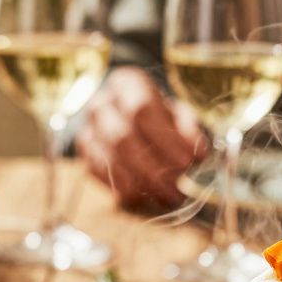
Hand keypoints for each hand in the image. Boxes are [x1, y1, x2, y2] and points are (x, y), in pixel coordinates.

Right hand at [76, 66, 206, 207]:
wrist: (126, 113)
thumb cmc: (158, 114)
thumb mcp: (178, 113)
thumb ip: (188, 128)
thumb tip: (197, 150)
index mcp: (128, 84)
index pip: (142, 109)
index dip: (166, 139)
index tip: (187, 162)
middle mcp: (103, 103)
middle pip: (123, 138)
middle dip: (153, 169)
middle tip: (177, 190)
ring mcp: (89, 126)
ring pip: (111, 158)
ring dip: (140, 183)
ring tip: (165, 197)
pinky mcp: (85, 150)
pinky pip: (99, 172)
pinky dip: (123, 187)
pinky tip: (144, 195)